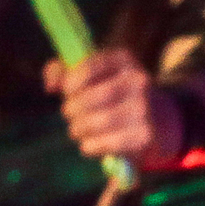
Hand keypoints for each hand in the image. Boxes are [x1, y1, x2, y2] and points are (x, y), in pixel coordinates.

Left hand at [43, 47, 183, 171]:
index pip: (88, 67)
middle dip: (71, 110)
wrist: (153, 118)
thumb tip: (51, 85)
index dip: (70, 83)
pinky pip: (109, 143)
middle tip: (69, 115)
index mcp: (123, 59)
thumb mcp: (90, 75)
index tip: (67, 92)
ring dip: (78, 129)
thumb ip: (62, 72)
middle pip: (91, 98)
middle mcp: (138, 79)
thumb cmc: (109, 93)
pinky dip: (91, 146)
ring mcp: (144, 107)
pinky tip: (88, 144)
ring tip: (77, 130)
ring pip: (98, 122)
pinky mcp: (145, 134)